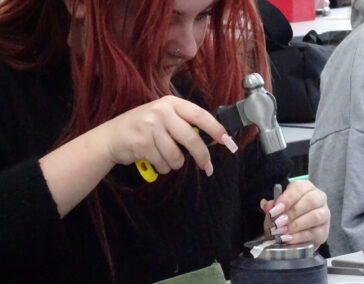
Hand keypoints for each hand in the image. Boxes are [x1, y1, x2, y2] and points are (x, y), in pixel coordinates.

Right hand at [96, 95, 237, 175]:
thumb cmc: (141, 127)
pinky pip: (163, 164)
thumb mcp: (162, 117)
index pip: (199, 115)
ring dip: (174, 164)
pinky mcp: (142, 143)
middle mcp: (161, 112)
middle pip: (191, 138)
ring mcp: (150, 127)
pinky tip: (153, 160)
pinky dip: (162, 167)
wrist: (111, 137)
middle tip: (207, 167)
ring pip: (177, 156)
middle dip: (202, 156)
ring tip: (164, 158)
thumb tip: (211, 138)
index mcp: (171, 103)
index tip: (227, 141)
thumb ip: (183, 124)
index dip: (215, 128)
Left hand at [260, 181, 329, 248]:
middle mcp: (319, 198)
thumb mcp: (279, 205)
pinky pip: (315, 233)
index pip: (300, 188)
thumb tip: (266, 206)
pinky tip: (288, 239)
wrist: (300, 227)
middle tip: (277, 222)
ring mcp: (324, 215)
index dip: (287, 198)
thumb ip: (273, 205)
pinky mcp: (325, 231)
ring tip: (282, 231)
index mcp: (306, 188)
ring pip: (315, 217)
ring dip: (296, 225)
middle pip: (310, 201)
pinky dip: (300, 237)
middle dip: (292, 213)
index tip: (275, 209)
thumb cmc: (288, 211)